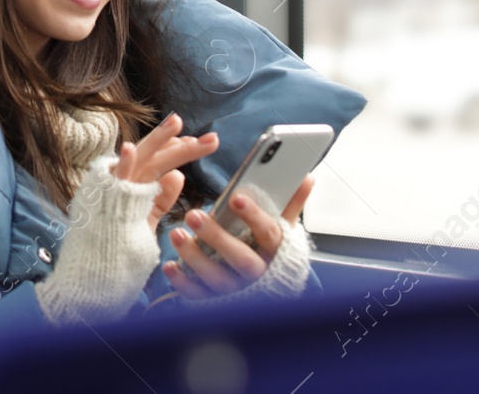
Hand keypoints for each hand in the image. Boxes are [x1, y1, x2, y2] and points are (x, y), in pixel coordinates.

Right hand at [109, 113, 217, 233]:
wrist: (95, 266)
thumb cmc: (118, 244)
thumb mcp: (146, 218)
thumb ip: (161, 199)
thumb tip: (178, 175)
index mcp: (136, 184)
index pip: (160, 160)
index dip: (180, 149)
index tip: (202, 143)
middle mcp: (127, 180)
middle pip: (157, 156)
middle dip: (183, 145)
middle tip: (213, 138)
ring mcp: (116, 187)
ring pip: (142, 160)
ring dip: (158, 140)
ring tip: (176, 122)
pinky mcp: (105, 199)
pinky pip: (116, 181)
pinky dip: (123, 164)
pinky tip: (130, 148)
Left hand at [162, 175, 313, 299]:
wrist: (269, 295)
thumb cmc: (272, 254)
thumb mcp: (284, 231)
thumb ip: (291, 204)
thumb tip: (307, 176)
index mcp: (276, 252)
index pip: (269, 234)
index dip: (254, 216)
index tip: (236, 198)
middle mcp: (258, 274)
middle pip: (240, 258)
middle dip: (216, 237)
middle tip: (193, 215)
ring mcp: (238, 290)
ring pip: (217, 277)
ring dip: (195, 257)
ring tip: (177, 234)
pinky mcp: (218, 302)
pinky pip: (200, 295)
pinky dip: (184, 283)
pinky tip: (171, 266)